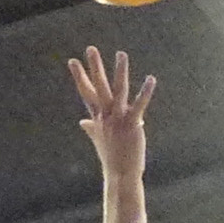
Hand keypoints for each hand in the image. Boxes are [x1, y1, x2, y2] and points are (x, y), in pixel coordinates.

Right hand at [68, 46, 155, 180]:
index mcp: (97, 117)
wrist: (120, 174)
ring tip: (121, 54)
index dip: (80, 76)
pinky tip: (150, 79)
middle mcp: (105, 116)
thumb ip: (91, 127)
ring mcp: (118, 119)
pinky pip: (139, 104)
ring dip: (120, 71)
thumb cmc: (111, 157)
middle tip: (90, 48)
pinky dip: (145, 92)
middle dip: (94, 67)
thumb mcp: (98, 139)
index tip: (73, 61)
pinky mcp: (132, 124)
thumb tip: (82, 122)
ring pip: (118, 90)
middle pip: (98, 87)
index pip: (86, 92)